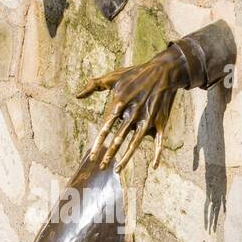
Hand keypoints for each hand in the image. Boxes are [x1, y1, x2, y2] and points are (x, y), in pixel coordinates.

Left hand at [77, 47, 187, 173]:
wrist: (164, 71)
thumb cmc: (136, 73)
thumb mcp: (114, 76)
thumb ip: (94, 85)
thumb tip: (77, 95)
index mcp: (120, 104)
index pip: (106, 128)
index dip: (99, 143)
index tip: (92, 156)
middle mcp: (132, 114)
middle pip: (119, 139)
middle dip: (109, 155)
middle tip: (101, 167)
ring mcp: (148, 119)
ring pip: (135, 144)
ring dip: (126, 158)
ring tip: (118, 170)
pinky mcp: (161, 122)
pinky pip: (159, 142)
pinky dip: (158, 154)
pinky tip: (155, 166)